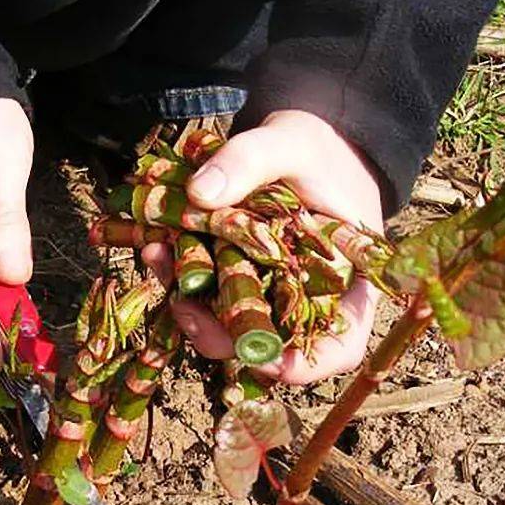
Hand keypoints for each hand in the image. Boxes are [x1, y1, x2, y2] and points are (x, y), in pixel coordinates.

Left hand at [142, 110, 383, 383]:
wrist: (297, 138)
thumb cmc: (317, 149)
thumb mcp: (292, 142)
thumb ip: (251, 160)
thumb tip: (199, 194)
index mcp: (347, 284)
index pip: (340, 346)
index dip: (306, 366)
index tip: (267, 362)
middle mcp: (304, 300)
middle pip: (269, 344)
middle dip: (220, 335)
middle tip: (184, 307)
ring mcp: (263, 293)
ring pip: (227, 322)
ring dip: (189, 305)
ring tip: (158, 257)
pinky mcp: (230, 277)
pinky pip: (203, 291)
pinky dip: (178, 274)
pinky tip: (157, 246)